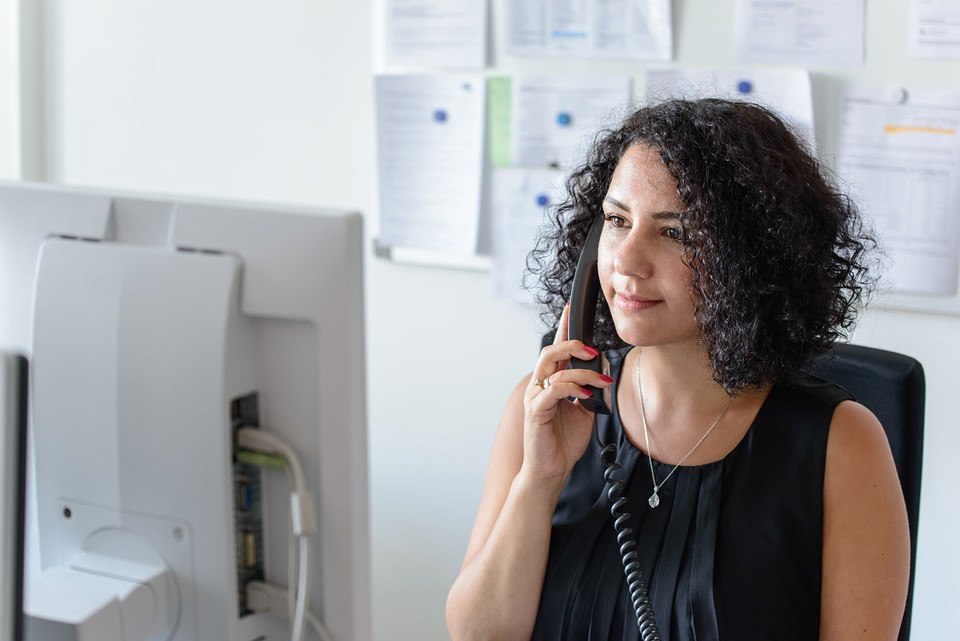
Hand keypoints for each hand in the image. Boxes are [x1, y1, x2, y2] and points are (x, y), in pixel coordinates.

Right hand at [521, 304, 612, 484]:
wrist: (550, 470)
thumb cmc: (563, 443)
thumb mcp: (584, 413)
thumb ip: (590, 393)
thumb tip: (604, 377)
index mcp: (551, 383)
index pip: (557, 350)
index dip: (564, 327)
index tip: (571, 308)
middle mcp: (540, 385)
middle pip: (551, 351)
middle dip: (573, 343)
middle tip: (594, 350)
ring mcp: (535, 397)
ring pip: (552, 366)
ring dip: (582, 370)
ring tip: (601, 380)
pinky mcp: (536, 411)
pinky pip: (554, 389)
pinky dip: (573, 388)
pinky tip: (587, 396)